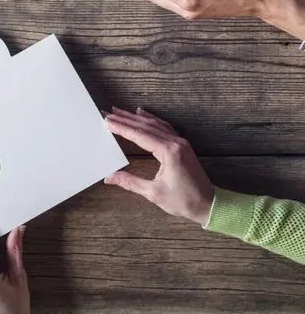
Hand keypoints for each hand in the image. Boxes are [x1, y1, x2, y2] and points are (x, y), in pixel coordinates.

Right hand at [104, 107, 214, 224]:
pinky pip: (164, 127)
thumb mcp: (153, 193)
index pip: (140, 135)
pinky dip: (151, 119)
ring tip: (120, 111)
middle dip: (125, 119)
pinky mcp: (182, 146)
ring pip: (155, 124)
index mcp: (168, 152)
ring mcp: (180, 143)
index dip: (122, 128)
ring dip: (136, 117)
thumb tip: (109, 177)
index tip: (107, 121)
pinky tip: (143, 114)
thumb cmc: (184, 200)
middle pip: (146, 126)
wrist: (209, 204)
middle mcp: (175, 143)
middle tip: (108, 113)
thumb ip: (130, 182)